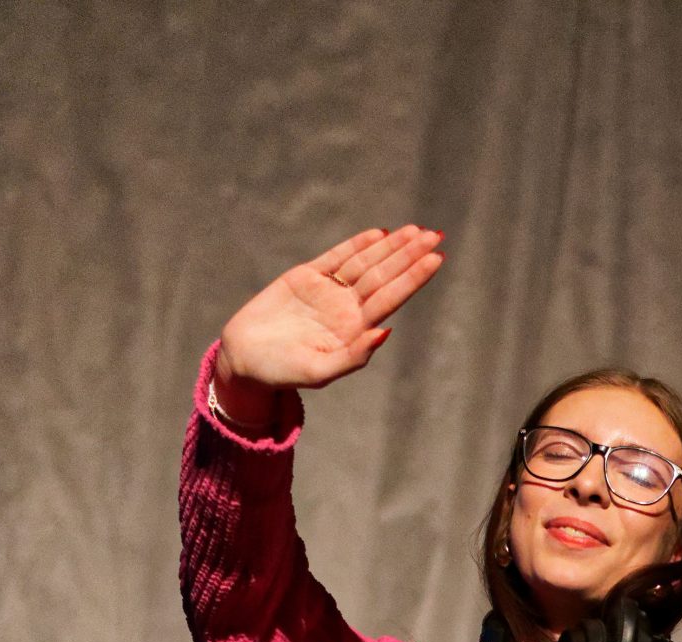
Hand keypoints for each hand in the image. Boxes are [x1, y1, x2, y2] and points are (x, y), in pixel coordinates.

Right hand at [215, 225, 445, 416]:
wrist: (244, 359)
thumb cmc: (282, 372)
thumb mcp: (319, 371)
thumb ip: (353, 356)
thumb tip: (386, 332)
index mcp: (354, 331)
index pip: (391, 298)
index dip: (413, 278)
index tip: (436, 258)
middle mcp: (346, 309)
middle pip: (384, 276)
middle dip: (409, 254)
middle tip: (435, 234)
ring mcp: (328, 291)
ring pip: (365, 263)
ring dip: (391, 246)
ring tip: (416, 229)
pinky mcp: (306, 277)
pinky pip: (337, 257)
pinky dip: (357, 244)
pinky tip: (379, 234)